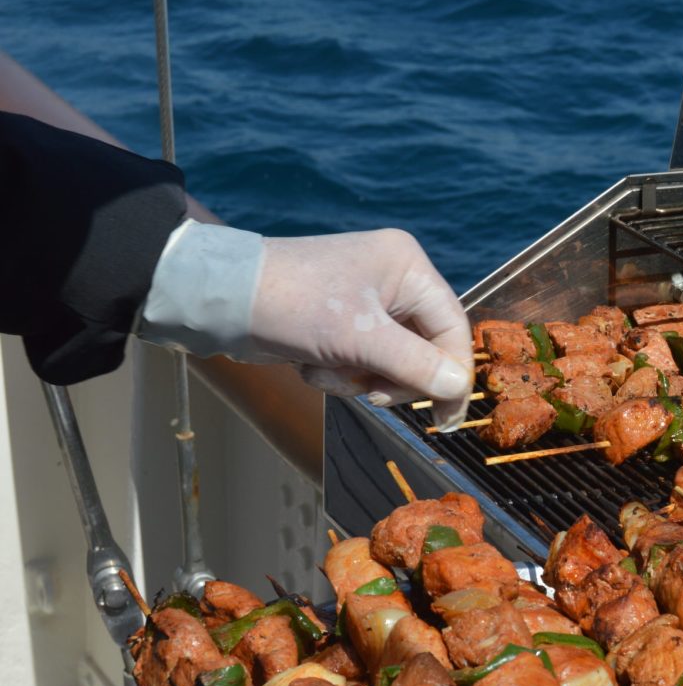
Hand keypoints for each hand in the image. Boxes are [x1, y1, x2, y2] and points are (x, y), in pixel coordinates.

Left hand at [139, 222, 473, 430]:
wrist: (220, 298)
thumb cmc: (292, 304)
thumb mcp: (359, 338)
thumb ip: (416, 365)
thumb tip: (459, 388)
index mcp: (407, 266)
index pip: (452, 327)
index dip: (453, 374)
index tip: (446, 419)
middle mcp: (394, 278)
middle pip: (425, 348)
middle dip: (391, 376)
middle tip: (367, 392)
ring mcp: (368, 299)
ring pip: (392, 360)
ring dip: (358, 377)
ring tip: (324, 369)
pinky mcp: (343, 320)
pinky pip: (363, 360)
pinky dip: (339, 372)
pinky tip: (310, 363)